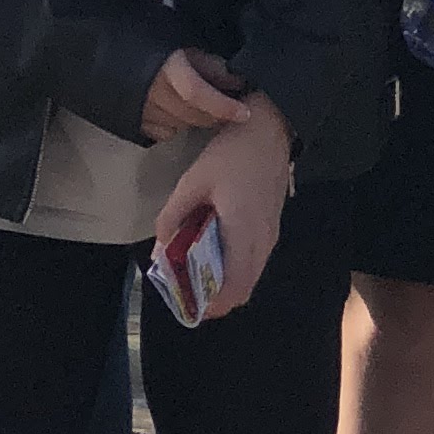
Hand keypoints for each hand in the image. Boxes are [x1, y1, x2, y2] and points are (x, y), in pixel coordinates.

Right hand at [140, 46, 250, 143]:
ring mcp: (143, 112)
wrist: (110, 48)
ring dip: (199, 120)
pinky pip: (165, 133)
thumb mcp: (181, 42)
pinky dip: (179, 126)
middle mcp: (154, 94)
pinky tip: (183, 114)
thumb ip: (206, 63)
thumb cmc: (148, 38)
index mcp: (167, 68)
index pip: (198, 93)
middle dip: (216, 115)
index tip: (244, 113)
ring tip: (208, 108)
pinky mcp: (135, 123)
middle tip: (232, 108)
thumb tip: (233, 81)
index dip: (222, 105)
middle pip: (193, 115)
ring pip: (182, 126)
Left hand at [158, 97, 292, 320]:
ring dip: (227, 282)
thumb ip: (174, 214)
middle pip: (243, 290)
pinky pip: (256, 260)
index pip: (235, 288)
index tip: (189, 302)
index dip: (212, 304)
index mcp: (243, 232)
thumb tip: (160, 244)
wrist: (269, 128)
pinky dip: (237, 266)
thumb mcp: (194, 179)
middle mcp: (262, 240)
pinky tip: (216, 247)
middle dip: (217, 297)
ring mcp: (271, 234)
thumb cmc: (231, 154)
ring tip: (199, 269)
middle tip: (190, 288)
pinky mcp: (272, 226)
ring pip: (251, 276)